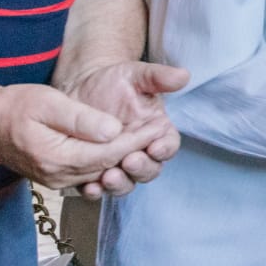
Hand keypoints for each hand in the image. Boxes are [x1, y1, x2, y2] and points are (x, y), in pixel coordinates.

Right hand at [0, 83, 172, 190]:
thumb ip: (81, 119)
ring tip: (150, 143)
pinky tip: (125, 153)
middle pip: (108, 166)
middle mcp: (58, 176)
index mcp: (58, 157)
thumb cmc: (15, 106)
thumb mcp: (48, 103)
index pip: (109, 152)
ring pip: (101, 173)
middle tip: (162, 134)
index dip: (137, 139)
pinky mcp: (55, 177)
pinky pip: (88, 175)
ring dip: (126, 160)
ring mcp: (56, 180)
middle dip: (138, 150)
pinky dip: (108, 165)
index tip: (160, 126)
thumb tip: (113, 131)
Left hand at [59, 61, 188, 197]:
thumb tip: (184, 75)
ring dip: (120, 184)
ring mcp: (117, 164)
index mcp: (156, 131)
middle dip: (141, 169)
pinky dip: (95, 191)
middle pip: (149, 169)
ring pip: (126, 183)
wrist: (81, 87)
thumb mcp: (136, 75)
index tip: (155, 147)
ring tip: (108, 177)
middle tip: (129, 161)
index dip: (165, 149)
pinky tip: (89, 187)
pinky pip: (98, 188)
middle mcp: (141, 151)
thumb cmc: (113, 81)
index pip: (168, 145)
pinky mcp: (94, 171)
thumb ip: (159, 77)